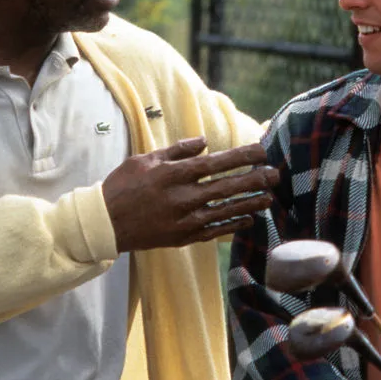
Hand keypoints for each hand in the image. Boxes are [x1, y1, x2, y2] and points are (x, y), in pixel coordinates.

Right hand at [102, 137, 278, 251]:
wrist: (105, 223)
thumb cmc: (122, 186)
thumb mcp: (145, 159)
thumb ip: (177, 150)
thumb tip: (204, 142)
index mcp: (173, 174)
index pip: (216, 162)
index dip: (241, 156)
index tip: (262, 150)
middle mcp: (183, 197)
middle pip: (227, 187)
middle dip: (254, 179)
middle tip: (276, 174)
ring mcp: (184, 220)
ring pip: (225, 210)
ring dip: (250, 203)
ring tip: (270, 196)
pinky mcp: (183, 237)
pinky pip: (214, 231)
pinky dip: (233, 225)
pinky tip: (249, 219)